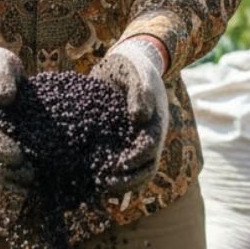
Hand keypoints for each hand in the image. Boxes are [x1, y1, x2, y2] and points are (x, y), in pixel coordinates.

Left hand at [89, 37, 169, 192]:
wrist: (127, 62)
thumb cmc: (131, 67)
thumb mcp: (135, 73)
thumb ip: (140, 91)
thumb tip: (139, 117)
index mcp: (155, 121)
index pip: (150, 149)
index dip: (136, 160)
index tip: (119, 165)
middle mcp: (148, 135)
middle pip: (146, 167)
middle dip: (128, 179)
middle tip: (105, 185)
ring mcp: (137, 140)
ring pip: (136, 170)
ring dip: (121, 182)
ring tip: (99, 186)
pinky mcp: (123, 141)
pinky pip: (122, 163)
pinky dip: (112, 174)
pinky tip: (94, 177)